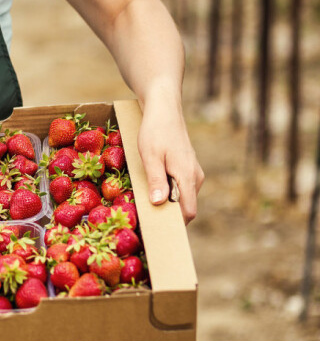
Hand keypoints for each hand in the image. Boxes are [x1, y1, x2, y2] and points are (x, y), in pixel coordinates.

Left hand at [137, 97, 203, 222]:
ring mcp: (193, 173)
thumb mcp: (150, 156)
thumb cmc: (155, 131)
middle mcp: (195, 177)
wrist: (164, 109)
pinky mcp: (187, 169)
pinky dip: (168, 193)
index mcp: (188, 176)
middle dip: (168, 215)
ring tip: (145, 204)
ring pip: (182, 198)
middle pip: (185, 207)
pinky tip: (152, 189)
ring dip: (167, 203)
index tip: (156, 230)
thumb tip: (159, 203)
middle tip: (145, 220)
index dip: (174, 224)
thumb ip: (155, 180)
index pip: (188, 212)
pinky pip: (180, 188)